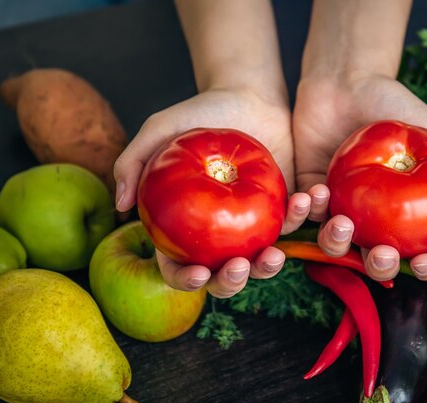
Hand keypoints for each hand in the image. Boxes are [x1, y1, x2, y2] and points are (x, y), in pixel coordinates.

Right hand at [114, 88, 311, 297]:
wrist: (247, 96)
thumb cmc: (200, 114)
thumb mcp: (159, 130)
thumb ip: (133, 162)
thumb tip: (119, 205)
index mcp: (185, 228)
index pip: (179, 266)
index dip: (186, 279)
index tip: (199, 273)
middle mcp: (219, 235)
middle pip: (224, 275)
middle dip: (233, 282)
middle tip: (242, 266)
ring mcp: (252, 226)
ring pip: (263, 260)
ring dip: (272, 263)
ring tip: (276, 251)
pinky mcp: (283, 210)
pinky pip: (296, 223)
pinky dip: (304, 216)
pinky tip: (307, 199)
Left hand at [293, 74, 426, 281]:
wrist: (347, 81)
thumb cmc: (397, 107)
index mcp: (405, 213)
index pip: (420, 252)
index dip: (425, 266)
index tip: (423, 263)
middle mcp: (373, 219)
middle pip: (375, 261)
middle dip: (379, 267)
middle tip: (381, 253)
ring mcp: (339, 210)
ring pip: (335, 246)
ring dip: (337, 243)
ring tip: (341, 222)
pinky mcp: (307, 197)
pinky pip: (301, 218)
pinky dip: (306, 212)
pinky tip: (315, 193)